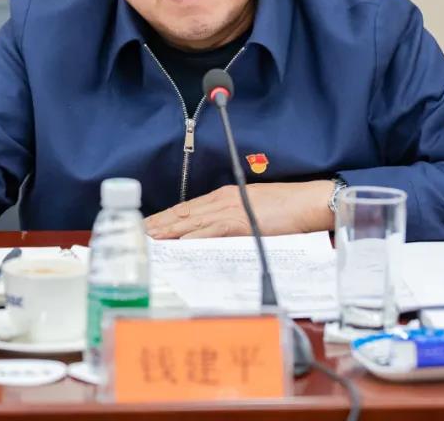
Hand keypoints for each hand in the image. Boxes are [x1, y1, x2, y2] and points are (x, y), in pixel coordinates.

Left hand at [145, 180, 336, 238]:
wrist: (308, 202)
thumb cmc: (288, 207)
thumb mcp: (254, 210)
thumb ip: (234, 220)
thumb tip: (218, 234)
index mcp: (225, 196)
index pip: (188, 208)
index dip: (165, 217)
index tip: (148, 226)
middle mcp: (221, 200)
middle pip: (182, 213)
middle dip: (157, 224)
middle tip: (135, 233)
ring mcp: (228, 210)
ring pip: (189, 221)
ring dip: (166, 232)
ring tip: (146, 240)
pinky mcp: (237, 222)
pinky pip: (207, 232)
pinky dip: (189, 239)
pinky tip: (175, 245)